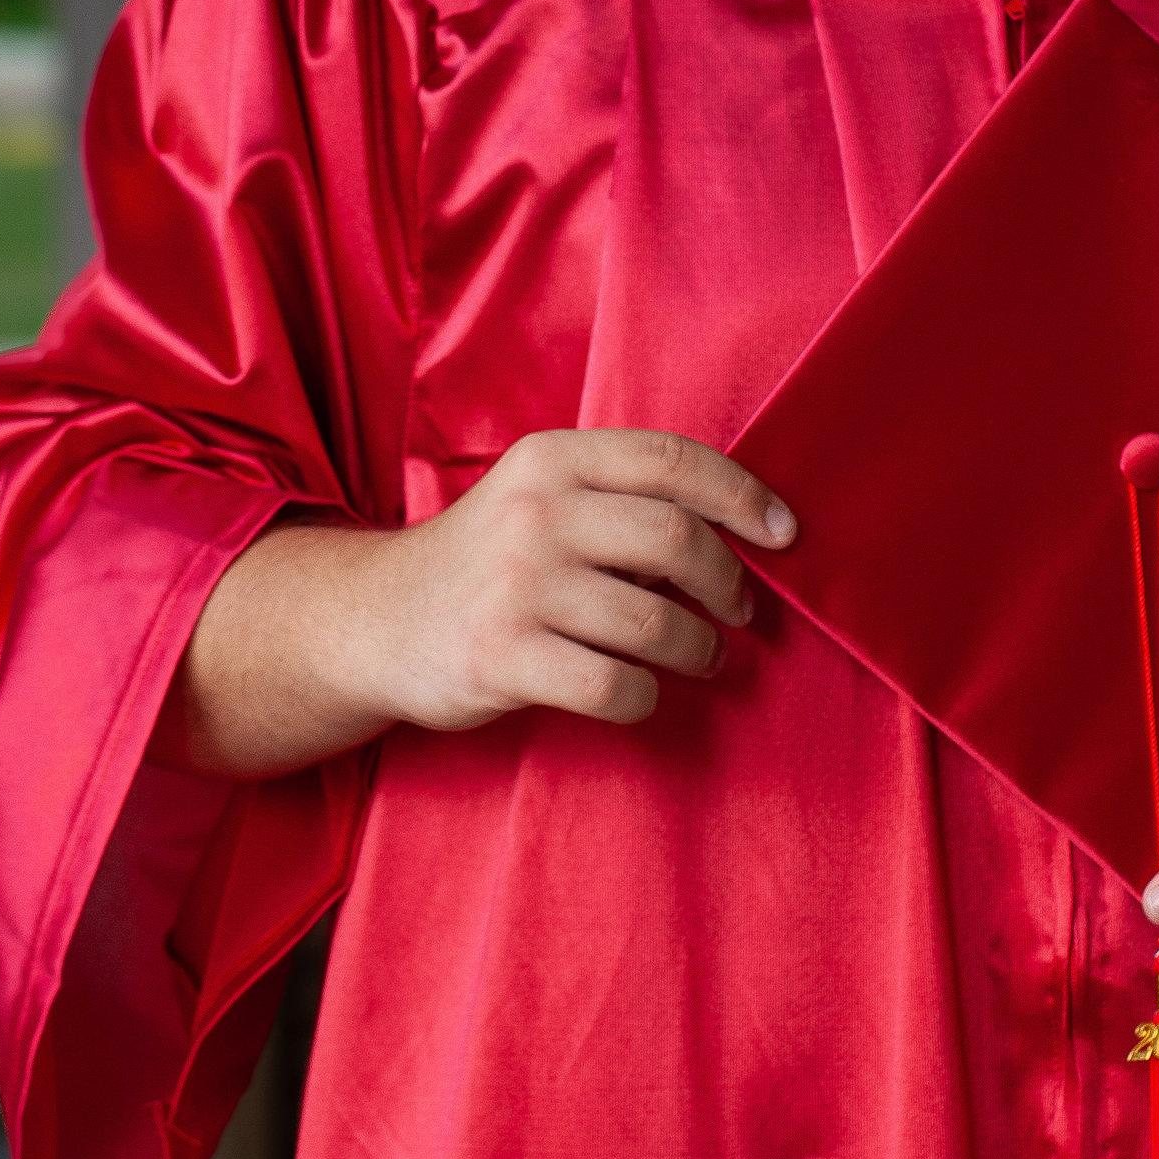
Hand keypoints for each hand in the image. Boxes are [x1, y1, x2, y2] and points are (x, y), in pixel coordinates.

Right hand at [352, 427, 793, 729]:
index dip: (743, 496)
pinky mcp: (500, 657)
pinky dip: (646, 698)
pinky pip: (614, 686)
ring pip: (655, 623)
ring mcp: (515, 587)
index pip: (671, 461)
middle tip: (740, 611)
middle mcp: (534, 514)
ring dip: (699, 649)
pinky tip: (640, 694)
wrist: (374, 621)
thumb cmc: (487, 565)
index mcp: (552, 461)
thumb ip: (619, 500)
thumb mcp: (539, 500)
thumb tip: (739, 532)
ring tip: (701, 657)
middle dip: (730, 583)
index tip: (784, 534)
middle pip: (678, 539)